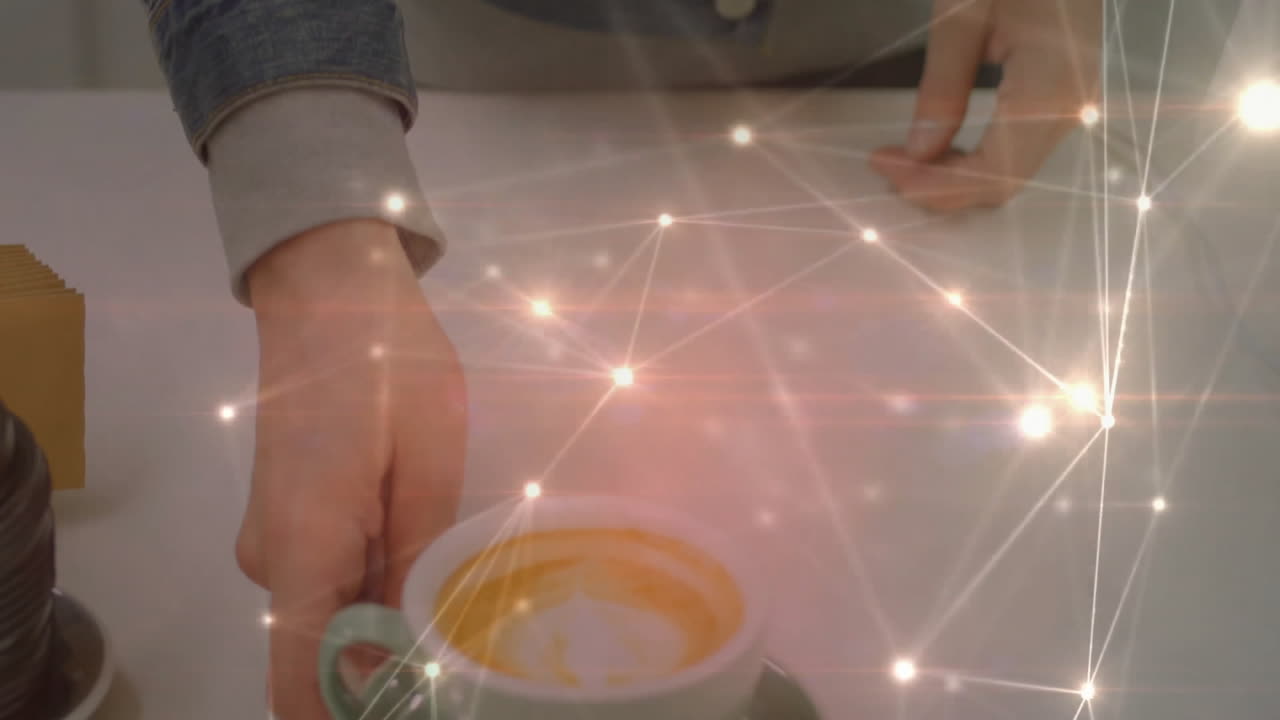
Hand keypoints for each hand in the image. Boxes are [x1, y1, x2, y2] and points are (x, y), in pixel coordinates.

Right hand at [236, 219, 465, 717]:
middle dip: (392, 663)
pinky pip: (328, 578)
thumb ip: (417, 562)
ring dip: (389, 619)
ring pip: (331, 615)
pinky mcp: (285, 518)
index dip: (353, 715)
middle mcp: (271, 559)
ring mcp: (272, 538)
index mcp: (304, 548)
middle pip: (324, 653)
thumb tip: (411, 651)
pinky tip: (428, 557)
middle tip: (472, 645)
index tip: (420, 706)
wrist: (327, 285)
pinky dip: (374, 585)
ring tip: (464, 595)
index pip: (301, 682)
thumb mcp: (428, 462)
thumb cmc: (386, 360)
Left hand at [871, 0, 1100, 210]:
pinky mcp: (1063, 91)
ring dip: (954, 176)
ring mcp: (1073, 101)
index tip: (882, 164)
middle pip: (1002, 183)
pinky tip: (939, 144)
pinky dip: (974, 156)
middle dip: (938, 186)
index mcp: (1050, 89)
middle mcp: (1071, 107)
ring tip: (902, 156)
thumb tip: (919, 152)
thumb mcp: (963, 15)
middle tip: (884, 164)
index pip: (992, 174)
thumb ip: (941, 89)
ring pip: (1010, 171)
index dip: (933, 184)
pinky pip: (1018, 147)